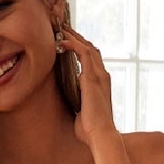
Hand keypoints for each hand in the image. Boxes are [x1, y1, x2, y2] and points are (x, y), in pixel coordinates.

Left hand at [60, 26, 116, 148]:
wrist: (100, 134)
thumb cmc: (90, 129)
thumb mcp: (81, 112)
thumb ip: (78, 104)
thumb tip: (72, 106)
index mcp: (100, 84)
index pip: (92, 59)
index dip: (81, 48)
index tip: (68, 42)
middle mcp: (102, 76)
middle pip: (91, 49)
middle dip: (77, 38)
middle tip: (63, 29)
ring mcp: (99, 75)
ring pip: (87, 47)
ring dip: (74, 37)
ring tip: (61, 30)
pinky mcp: (92, 77)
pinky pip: (83, 53)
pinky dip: (73, 44)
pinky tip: (62, 42)